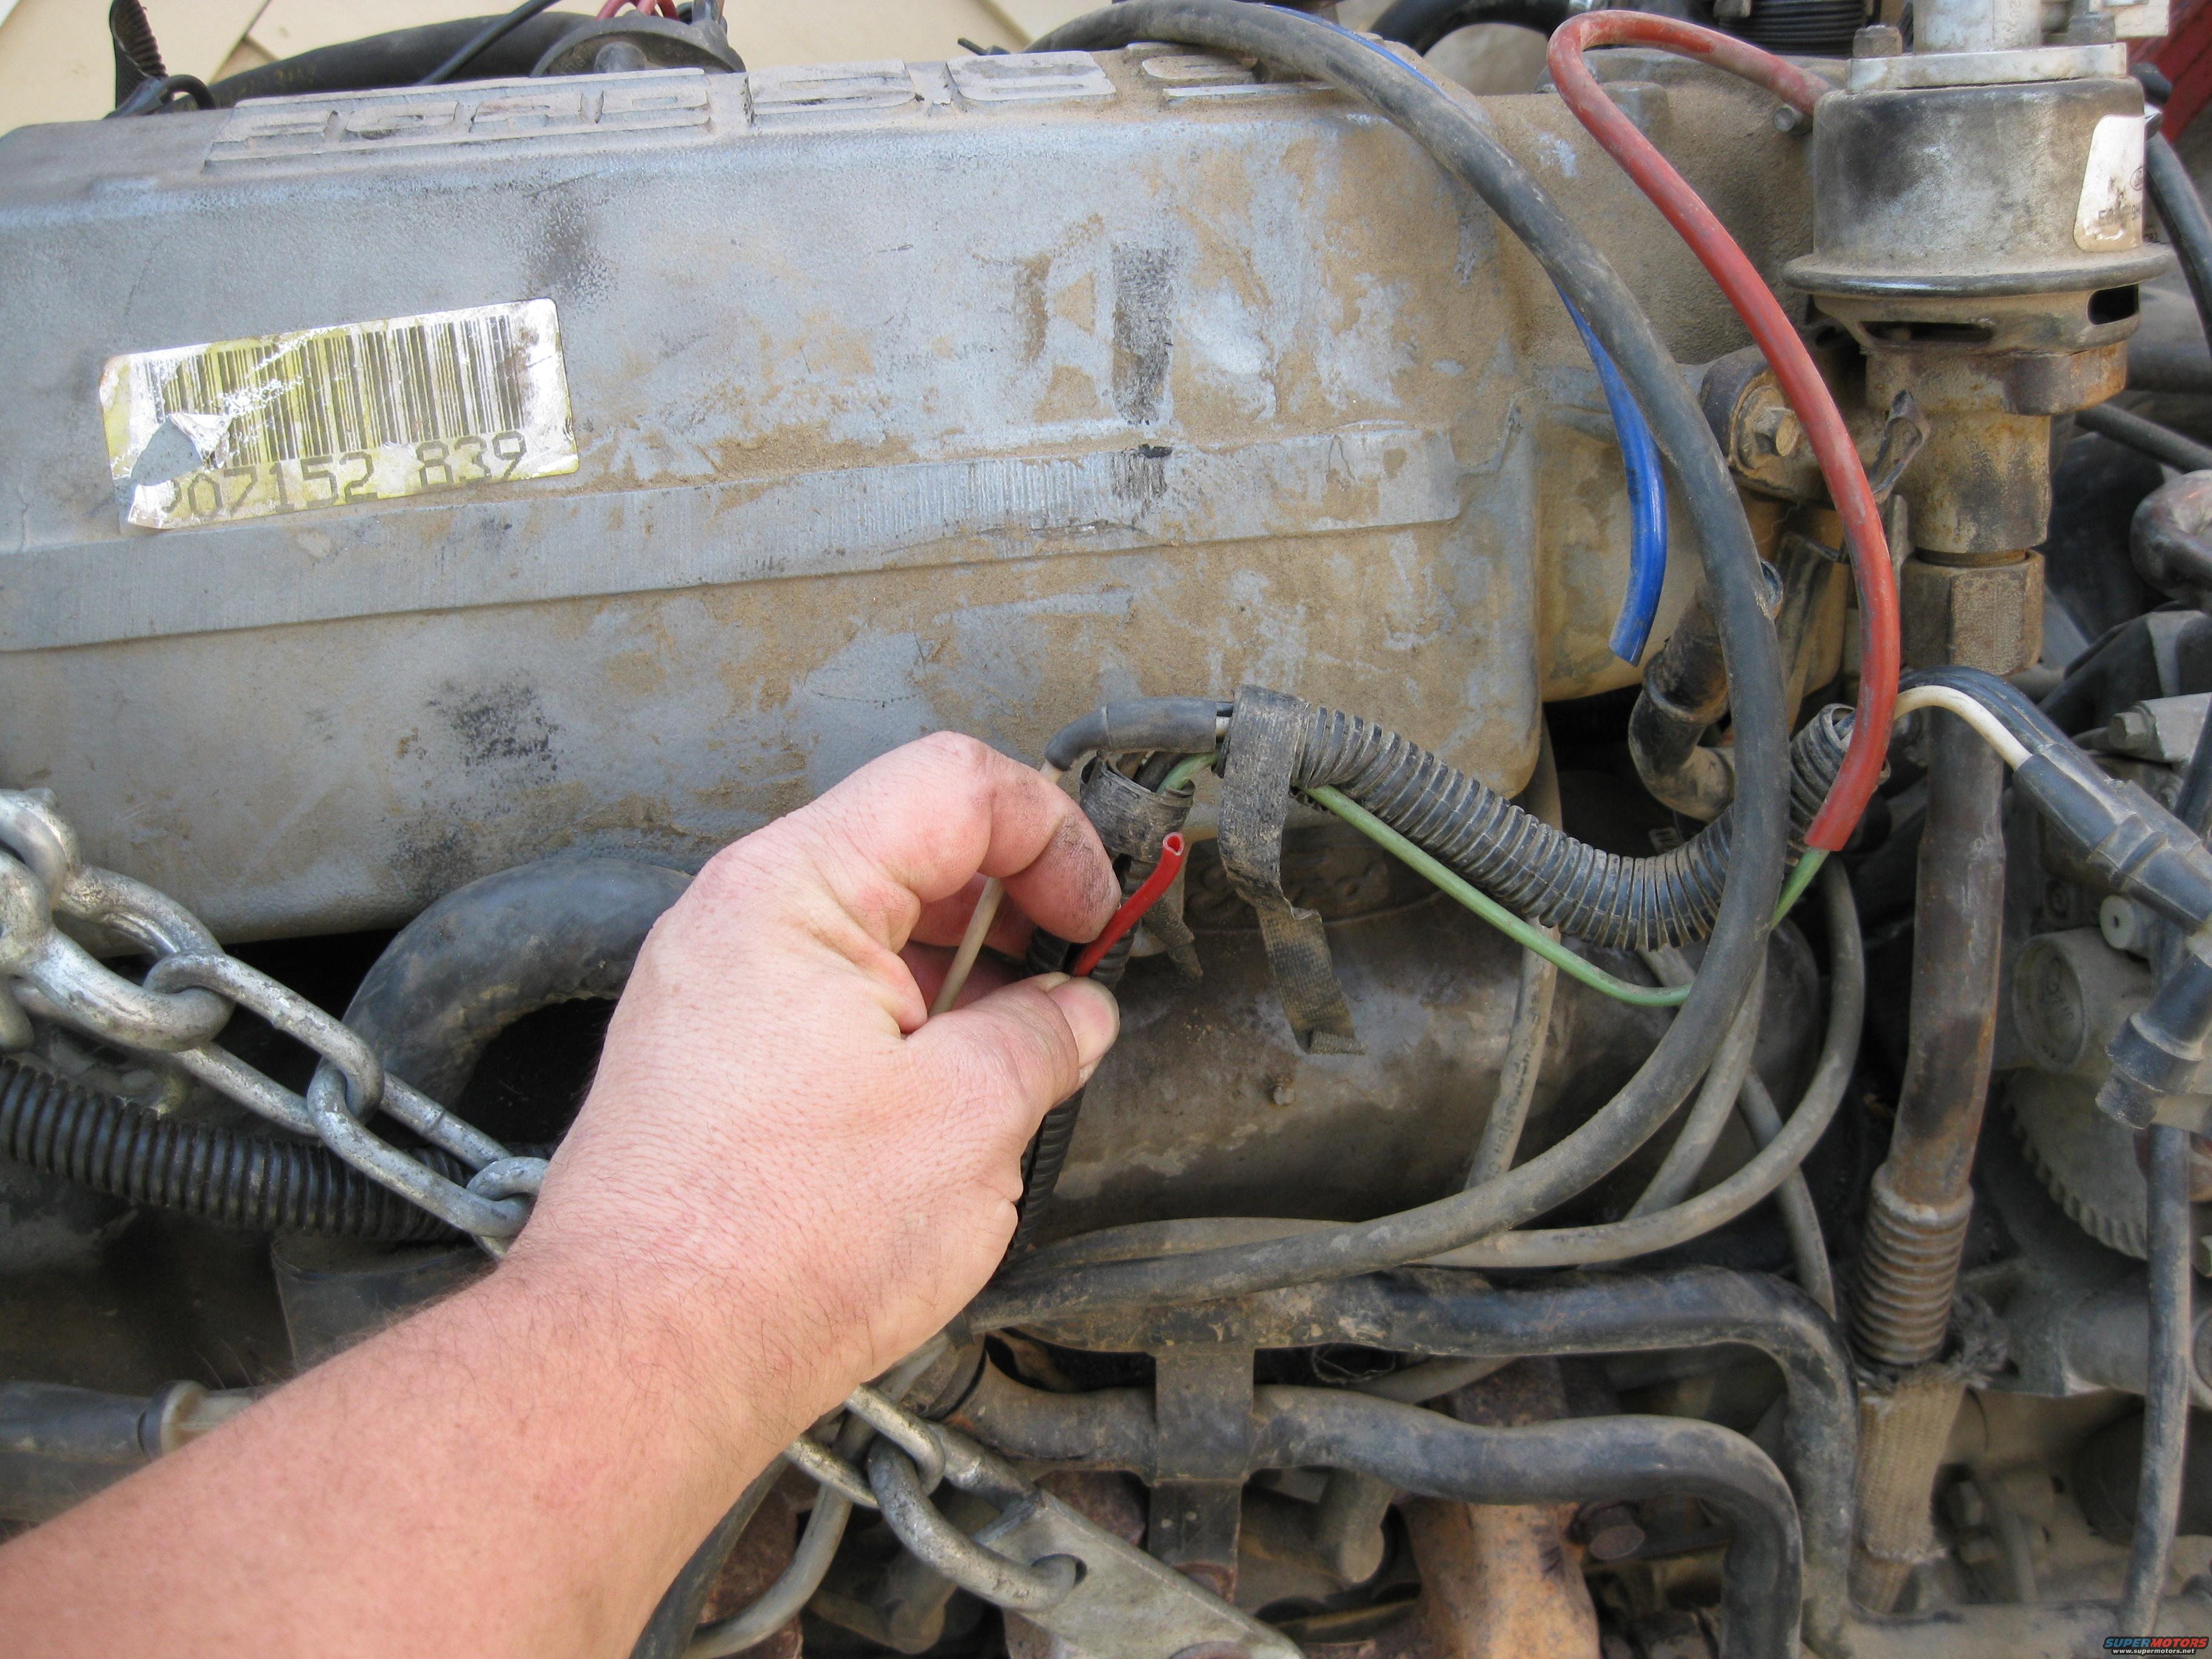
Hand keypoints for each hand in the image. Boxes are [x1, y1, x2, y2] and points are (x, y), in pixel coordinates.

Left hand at [507, 733, 1121, 1453]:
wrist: (642, 1359)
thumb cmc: (772, 1246)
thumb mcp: (970, 1119)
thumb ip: (1045, 1036)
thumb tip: (1076, 1013)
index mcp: (793, 890)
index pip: (954, 785)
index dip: (1054, 837)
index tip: (1098, 915)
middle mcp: (737, 917)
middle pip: (910, 844)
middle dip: (1015, 900)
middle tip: (1077, 975)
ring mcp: (716, 986)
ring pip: (872, 923)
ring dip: (966, 967)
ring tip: (1023, 1048)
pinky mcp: (712, 1054)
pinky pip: (829, 991)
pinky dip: (907, 1016)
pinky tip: (950, 1089)